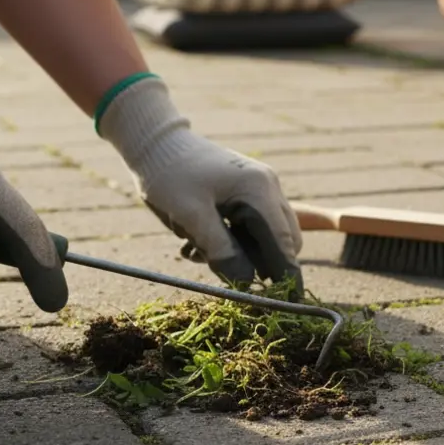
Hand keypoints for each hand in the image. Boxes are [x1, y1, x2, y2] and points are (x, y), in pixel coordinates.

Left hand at [96, 75, 302, 292]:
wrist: (153, 141)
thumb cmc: (169, 174)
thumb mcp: (191, 216)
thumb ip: (222, 250)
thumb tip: (247, 284)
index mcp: (259, 191)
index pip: (284, 244)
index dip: (287, 276)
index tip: (290, 304)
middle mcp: (267, 188)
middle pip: (283, 241)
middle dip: (259, 264)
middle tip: (223, 274)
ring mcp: (259, 187)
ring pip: (266, 236)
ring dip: (241, 253)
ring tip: (196, 249)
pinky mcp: (246, 190)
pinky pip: (251, 226)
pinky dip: (232, 240)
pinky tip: (198, 239)